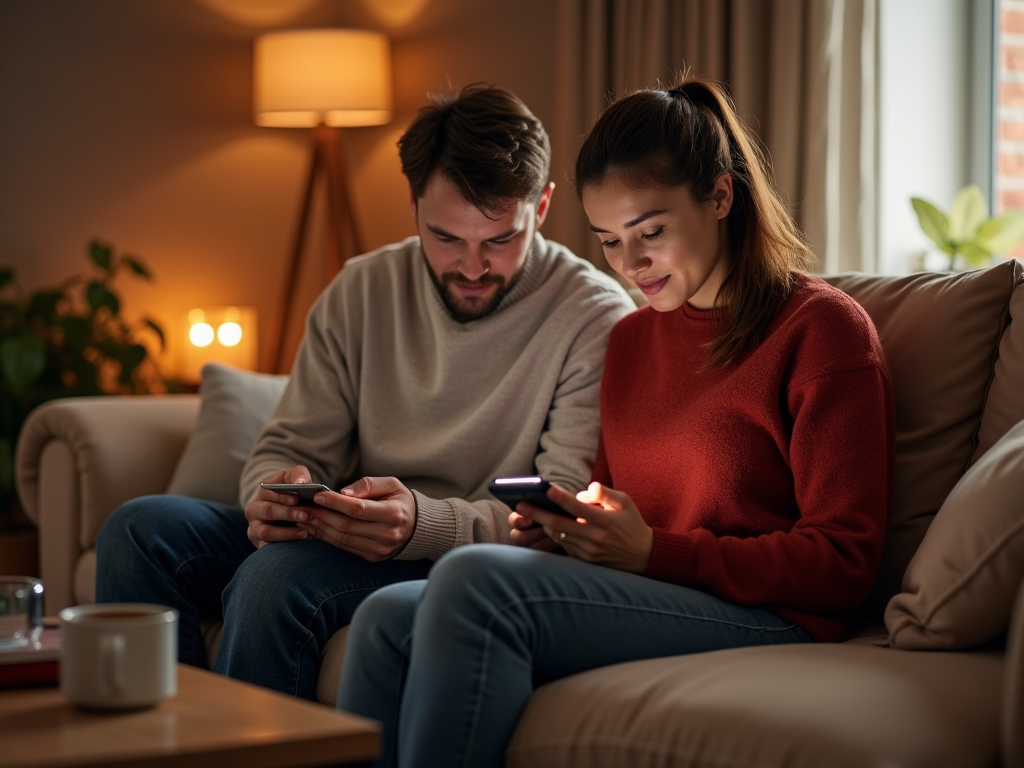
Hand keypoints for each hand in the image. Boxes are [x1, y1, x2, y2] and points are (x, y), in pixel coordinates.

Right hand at [245, 466, 314, 548]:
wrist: (290, 512)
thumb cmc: (293, 492)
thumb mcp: (295, 478)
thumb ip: (299, 475)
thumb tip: (301, 483)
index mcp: (262, 493)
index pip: (267, 493)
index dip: (282, 496)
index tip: (297, 499)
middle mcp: (254, 511)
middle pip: (267, 511)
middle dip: (287, 514)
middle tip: (306, 515)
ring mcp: (255, 528)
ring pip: (265, 532)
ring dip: (286, 532)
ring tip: (305, 532)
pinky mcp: (260, 544)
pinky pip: (268, 547)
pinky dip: (284, 545)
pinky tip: (299, 542)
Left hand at [298, 476, 416, 561]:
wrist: (416, 526)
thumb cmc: (400, 500)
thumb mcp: (391, 484)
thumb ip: (368, 485)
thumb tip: (342, 493)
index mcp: (393, 513)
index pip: (358, 509)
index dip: (335, 502)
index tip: (318, 495)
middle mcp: (387, 534)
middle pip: (346, 526)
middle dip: (322, 515)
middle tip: (304, 506)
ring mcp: (380, 549)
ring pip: (342, 539)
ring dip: (320, 528)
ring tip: (306, 516)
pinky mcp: (373, 557)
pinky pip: (345, 547)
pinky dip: (328, 538)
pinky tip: (317, 528)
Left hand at [517, 482, 653, 572]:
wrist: (643, 556)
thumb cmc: (631, 523)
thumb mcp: (625, 502)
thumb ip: (604, 493)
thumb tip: (583, 491)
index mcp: (604, 521)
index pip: (577, 508)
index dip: (560, 498)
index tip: (546, 489)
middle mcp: (594, 538)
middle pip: (559, 525)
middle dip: (537, 514)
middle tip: (520, 505)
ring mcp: (588, 552)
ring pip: (558, 536)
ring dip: (543, 524)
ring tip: (529, 513)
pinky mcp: (585, 561)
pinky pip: (564, 546)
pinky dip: (555, 534)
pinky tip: (547, 525)